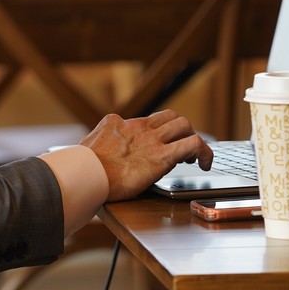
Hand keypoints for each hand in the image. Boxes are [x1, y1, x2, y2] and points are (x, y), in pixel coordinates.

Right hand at [79, 109, 213, 201]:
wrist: (86, 173)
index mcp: (118, 123)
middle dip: (180, 131)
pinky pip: (193, 144)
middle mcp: (138, 126)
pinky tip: (206, 164)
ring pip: (184, 124)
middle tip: (180, 150)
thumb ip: (98, 145)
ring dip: (193, 138)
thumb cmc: (82, 168)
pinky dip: (204, 152)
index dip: (157, 133)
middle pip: (170, 116)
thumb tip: (94, 152)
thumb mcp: (88, 147)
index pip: (145, 120)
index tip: (158, 147)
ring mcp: (152, 139)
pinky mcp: (163, 155)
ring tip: (195, 158)